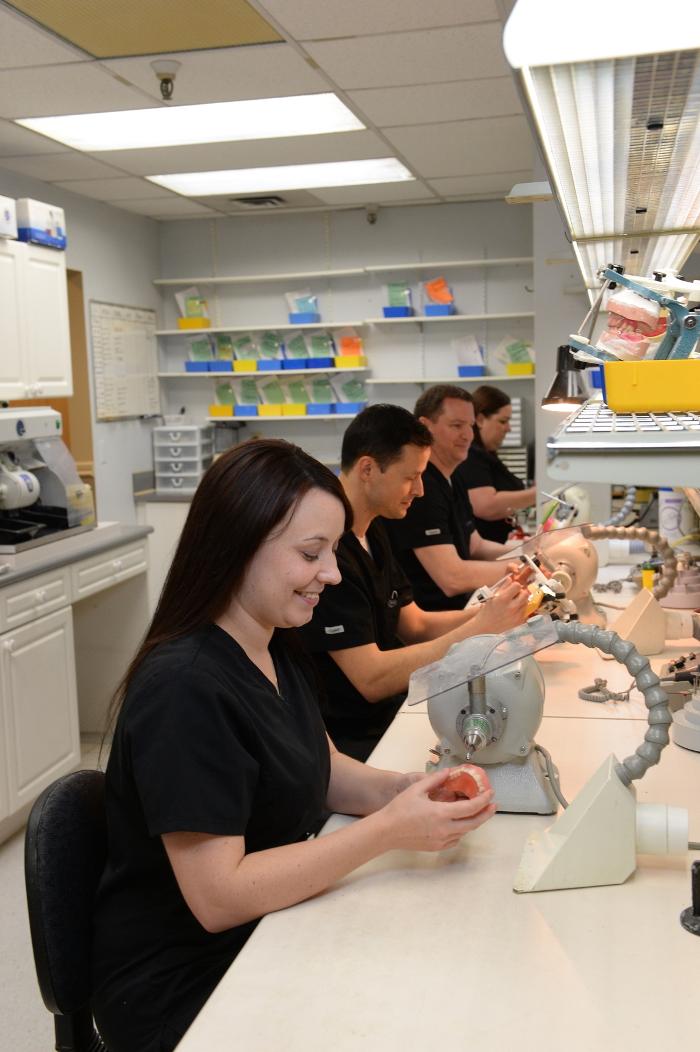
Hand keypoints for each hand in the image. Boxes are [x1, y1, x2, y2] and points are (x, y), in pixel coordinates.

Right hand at [379, 768, 495, 851]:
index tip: (490, 794)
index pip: (470, 808)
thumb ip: (435, 780)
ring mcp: (441, 840)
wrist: (386, 831)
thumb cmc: (399, 809)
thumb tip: (448, 772)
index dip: (483, 800)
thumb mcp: (416, 789)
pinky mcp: (436, 847)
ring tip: (476, 812)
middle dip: (486, 814)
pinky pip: (455, 839)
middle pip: (473, 823)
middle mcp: (445, 829)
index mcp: (441, 813)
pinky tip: (458, 823)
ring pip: (465, 832)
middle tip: (493, 805)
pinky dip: (461, 830)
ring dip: (473, 822)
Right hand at [471, 579, 527, 632]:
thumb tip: (510, 579)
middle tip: (515, 595)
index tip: (513, 587)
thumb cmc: (486, 612)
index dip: (515, 585)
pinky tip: (514, 611)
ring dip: (522, 601)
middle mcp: (511, 607)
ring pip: (526, 602)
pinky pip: (525, 611)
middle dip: (521, 592)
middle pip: (525, 594)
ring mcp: (517, 615)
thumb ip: (502, 586)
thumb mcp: (492, 596)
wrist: (485, 628)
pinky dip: (521, 610)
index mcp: (503, 599)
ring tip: (513, 604)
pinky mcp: (519, 622)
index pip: (517, 586)